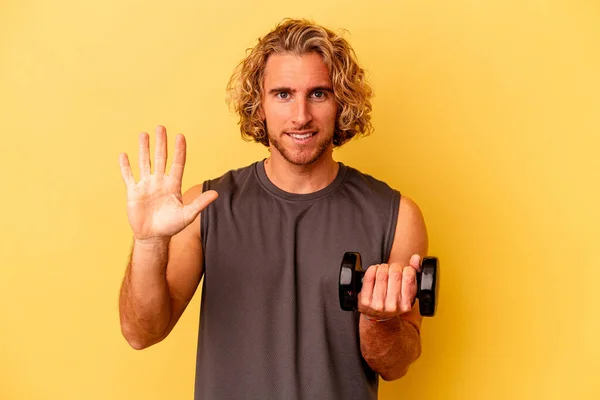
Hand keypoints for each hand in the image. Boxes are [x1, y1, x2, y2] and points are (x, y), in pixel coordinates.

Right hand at [119, 125, 217, 241]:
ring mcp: (146, 185)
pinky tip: (123, 155)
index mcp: (173, 185)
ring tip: (143, 134)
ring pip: (144, 163)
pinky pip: (129, 176)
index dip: (179, 151)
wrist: (153, 237)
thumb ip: (200, 203)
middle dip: (161, 143)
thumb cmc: (171, 226)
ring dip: (143, 149)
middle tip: (161, 127)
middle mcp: (160, 181)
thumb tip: (216, 194)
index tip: (180, 136)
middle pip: (160, 158)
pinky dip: (125, 167)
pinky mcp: (133, 192)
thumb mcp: (188, 215)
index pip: (177, 164)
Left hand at [357, 254, 421, 320]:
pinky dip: (372, 269)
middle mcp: (392, 306)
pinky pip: (369, 277)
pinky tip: (375, 271)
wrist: (378, 315)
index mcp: (406, 304)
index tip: (404, 270)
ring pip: (382, 274)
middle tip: (392, 269)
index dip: (406, 269)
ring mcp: (378, 304)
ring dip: (382, 267)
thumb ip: (415, 272)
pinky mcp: (365, 301)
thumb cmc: (394, 300)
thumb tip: (416, 258)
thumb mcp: (408, 290)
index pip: (409, 277)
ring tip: (383, 270)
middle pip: (395, 273)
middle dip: (394, 267)